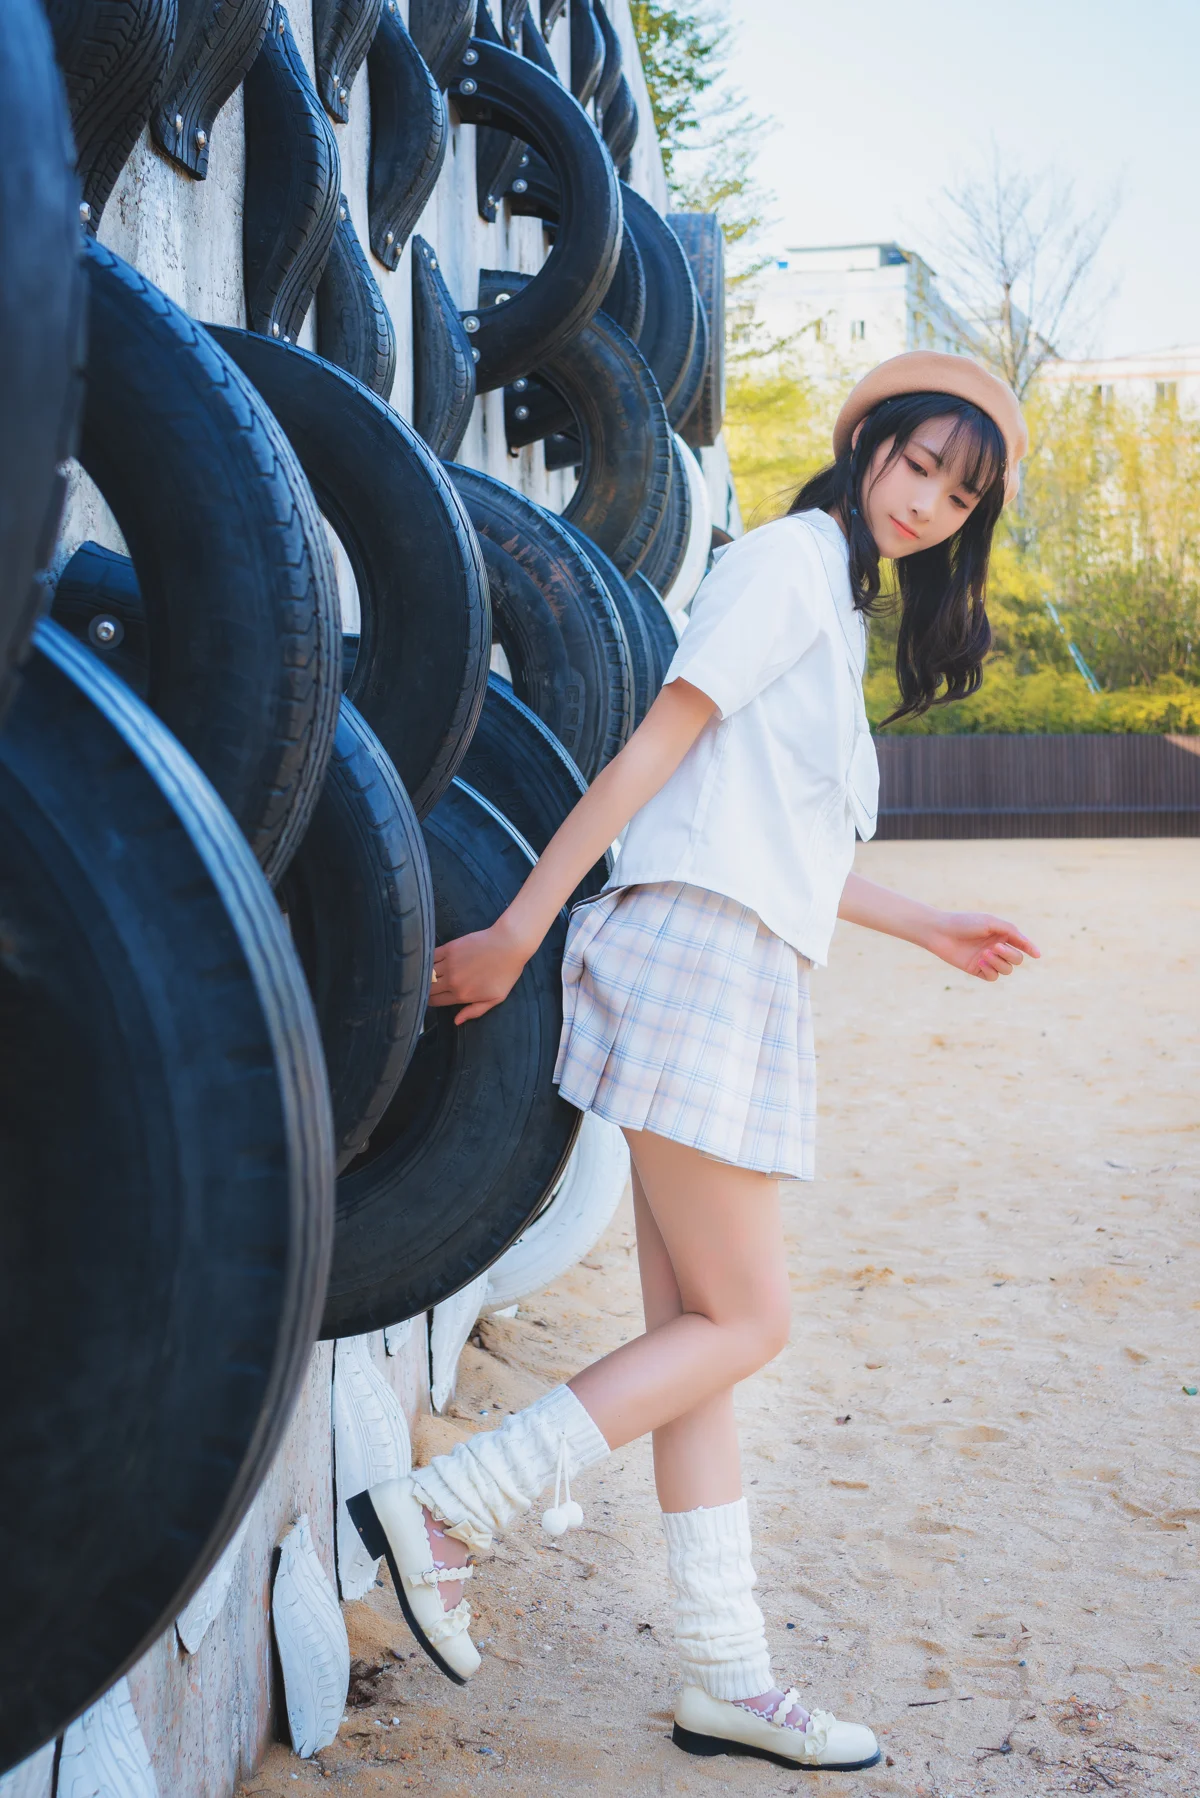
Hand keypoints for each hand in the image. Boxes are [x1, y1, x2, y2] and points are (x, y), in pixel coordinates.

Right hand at [427, 920, 529, 1023]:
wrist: (509, 945)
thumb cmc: (506, 972)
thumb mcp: (495, 998)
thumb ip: (475, 1011)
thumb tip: (456, 1021)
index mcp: (462, 995)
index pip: (436, 1001)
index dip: (430, 1001)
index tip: (430, 998)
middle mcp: (452, 981)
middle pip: (429, 989)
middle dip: (426, 990)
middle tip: (427, 987)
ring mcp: (449, 964)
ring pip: (427, 973)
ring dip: (424, 975)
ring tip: (424, 975)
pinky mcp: (450, 948)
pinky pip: (431, 956)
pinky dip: (427, 960)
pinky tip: (428, 961)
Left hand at [922, 910, 1040, 980]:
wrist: (941, 932)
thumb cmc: (965, 923)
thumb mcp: (991, 923)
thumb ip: (1012, 932)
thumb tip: (1032, 948)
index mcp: (1002, 934)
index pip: (1022, 944)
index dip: (1031, 949)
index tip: (1037, 955)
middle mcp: (997, 948)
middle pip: (1016, 959)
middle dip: (1009, 954)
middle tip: (995, 947)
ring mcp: (987, 960)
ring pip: (1006, 969)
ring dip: (999, 962)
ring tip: (985, 953)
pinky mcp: (977, 969)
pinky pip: (993, 976)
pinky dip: (990, 969)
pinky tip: (980, 961)